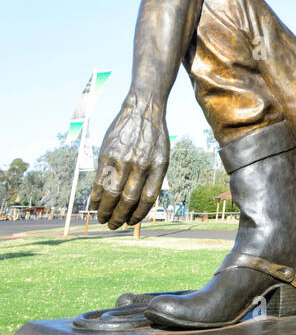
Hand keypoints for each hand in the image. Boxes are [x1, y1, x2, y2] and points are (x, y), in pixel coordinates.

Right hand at [89, 93, 169, 228]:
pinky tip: (95, 205)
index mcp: (158, 167)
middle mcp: (141, 165)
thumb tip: (139, 204)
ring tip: (103, 219)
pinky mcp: (107, 155)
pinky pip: (100, 181)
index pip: (147, 199)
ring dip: (105, 211)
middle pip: (128, 200)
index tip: (131, 222)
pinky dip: (96, 197)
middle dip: (120, 217)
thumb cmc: (154, 136)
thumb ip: (153, 178)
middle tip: (114, 226)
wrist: (143, 109)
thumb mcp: (161, 156)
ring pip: (112, 194)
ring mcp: (123, 160)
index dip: (138, 215)